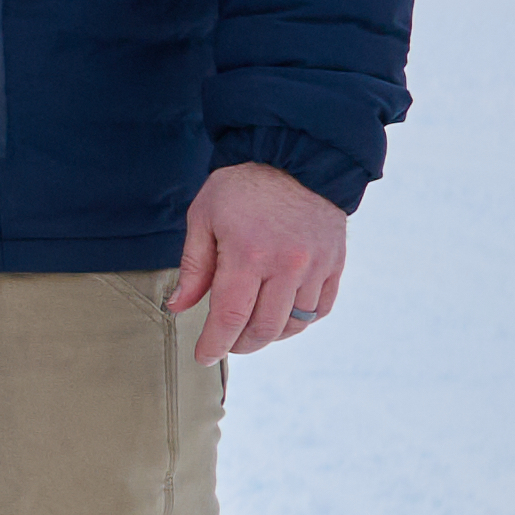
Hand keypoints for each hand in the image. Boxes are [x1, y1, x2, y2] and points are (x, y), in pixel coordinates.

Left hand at [165, 161, 347, 356]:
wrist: (295, 158)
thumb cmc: (240, 188)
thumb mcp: (203, 218)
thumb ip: (193, 267)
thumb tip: (178, 307)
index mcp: (248, 255)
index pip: (229, 317)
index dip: (214, 343)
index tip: (203, 356)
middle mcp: (287, 265)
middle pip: (264, 328)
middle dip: (240, 344)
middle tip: (225, 344)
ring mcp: (316, 266)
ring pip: (295, 323)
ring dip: (270, 336)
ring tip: (250, 330)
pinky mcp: (336, 263)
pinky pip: (320, 308)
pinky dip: (300, 321)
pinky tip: (281, 316)